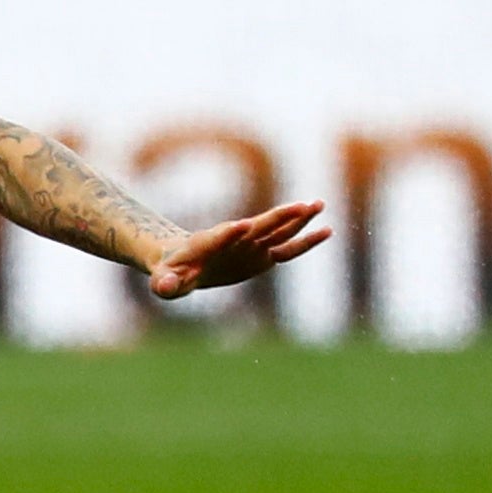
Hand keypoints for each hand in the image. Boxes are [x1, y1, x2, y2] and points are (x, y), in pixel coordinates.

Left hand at [147, 200, 330, 297]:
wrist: (181, 262)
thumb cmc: (170, 272)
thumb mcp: (164, 282)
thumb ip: (165, 284)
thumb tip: (164, 287)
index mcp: (207, 245)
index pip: (218, 237)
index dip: (227, 234)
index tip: (241, 225)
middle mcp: (233, 240)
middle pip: (257, 227)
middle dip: (277, 217)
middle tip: (300, 205)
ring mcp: (250, 245)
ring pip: (278, 231)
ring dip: (297, 219)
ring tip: (319, 205)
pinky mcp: (262, 254)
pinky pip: (287, 247)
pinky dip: (305, 240)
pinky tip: (327, 230)